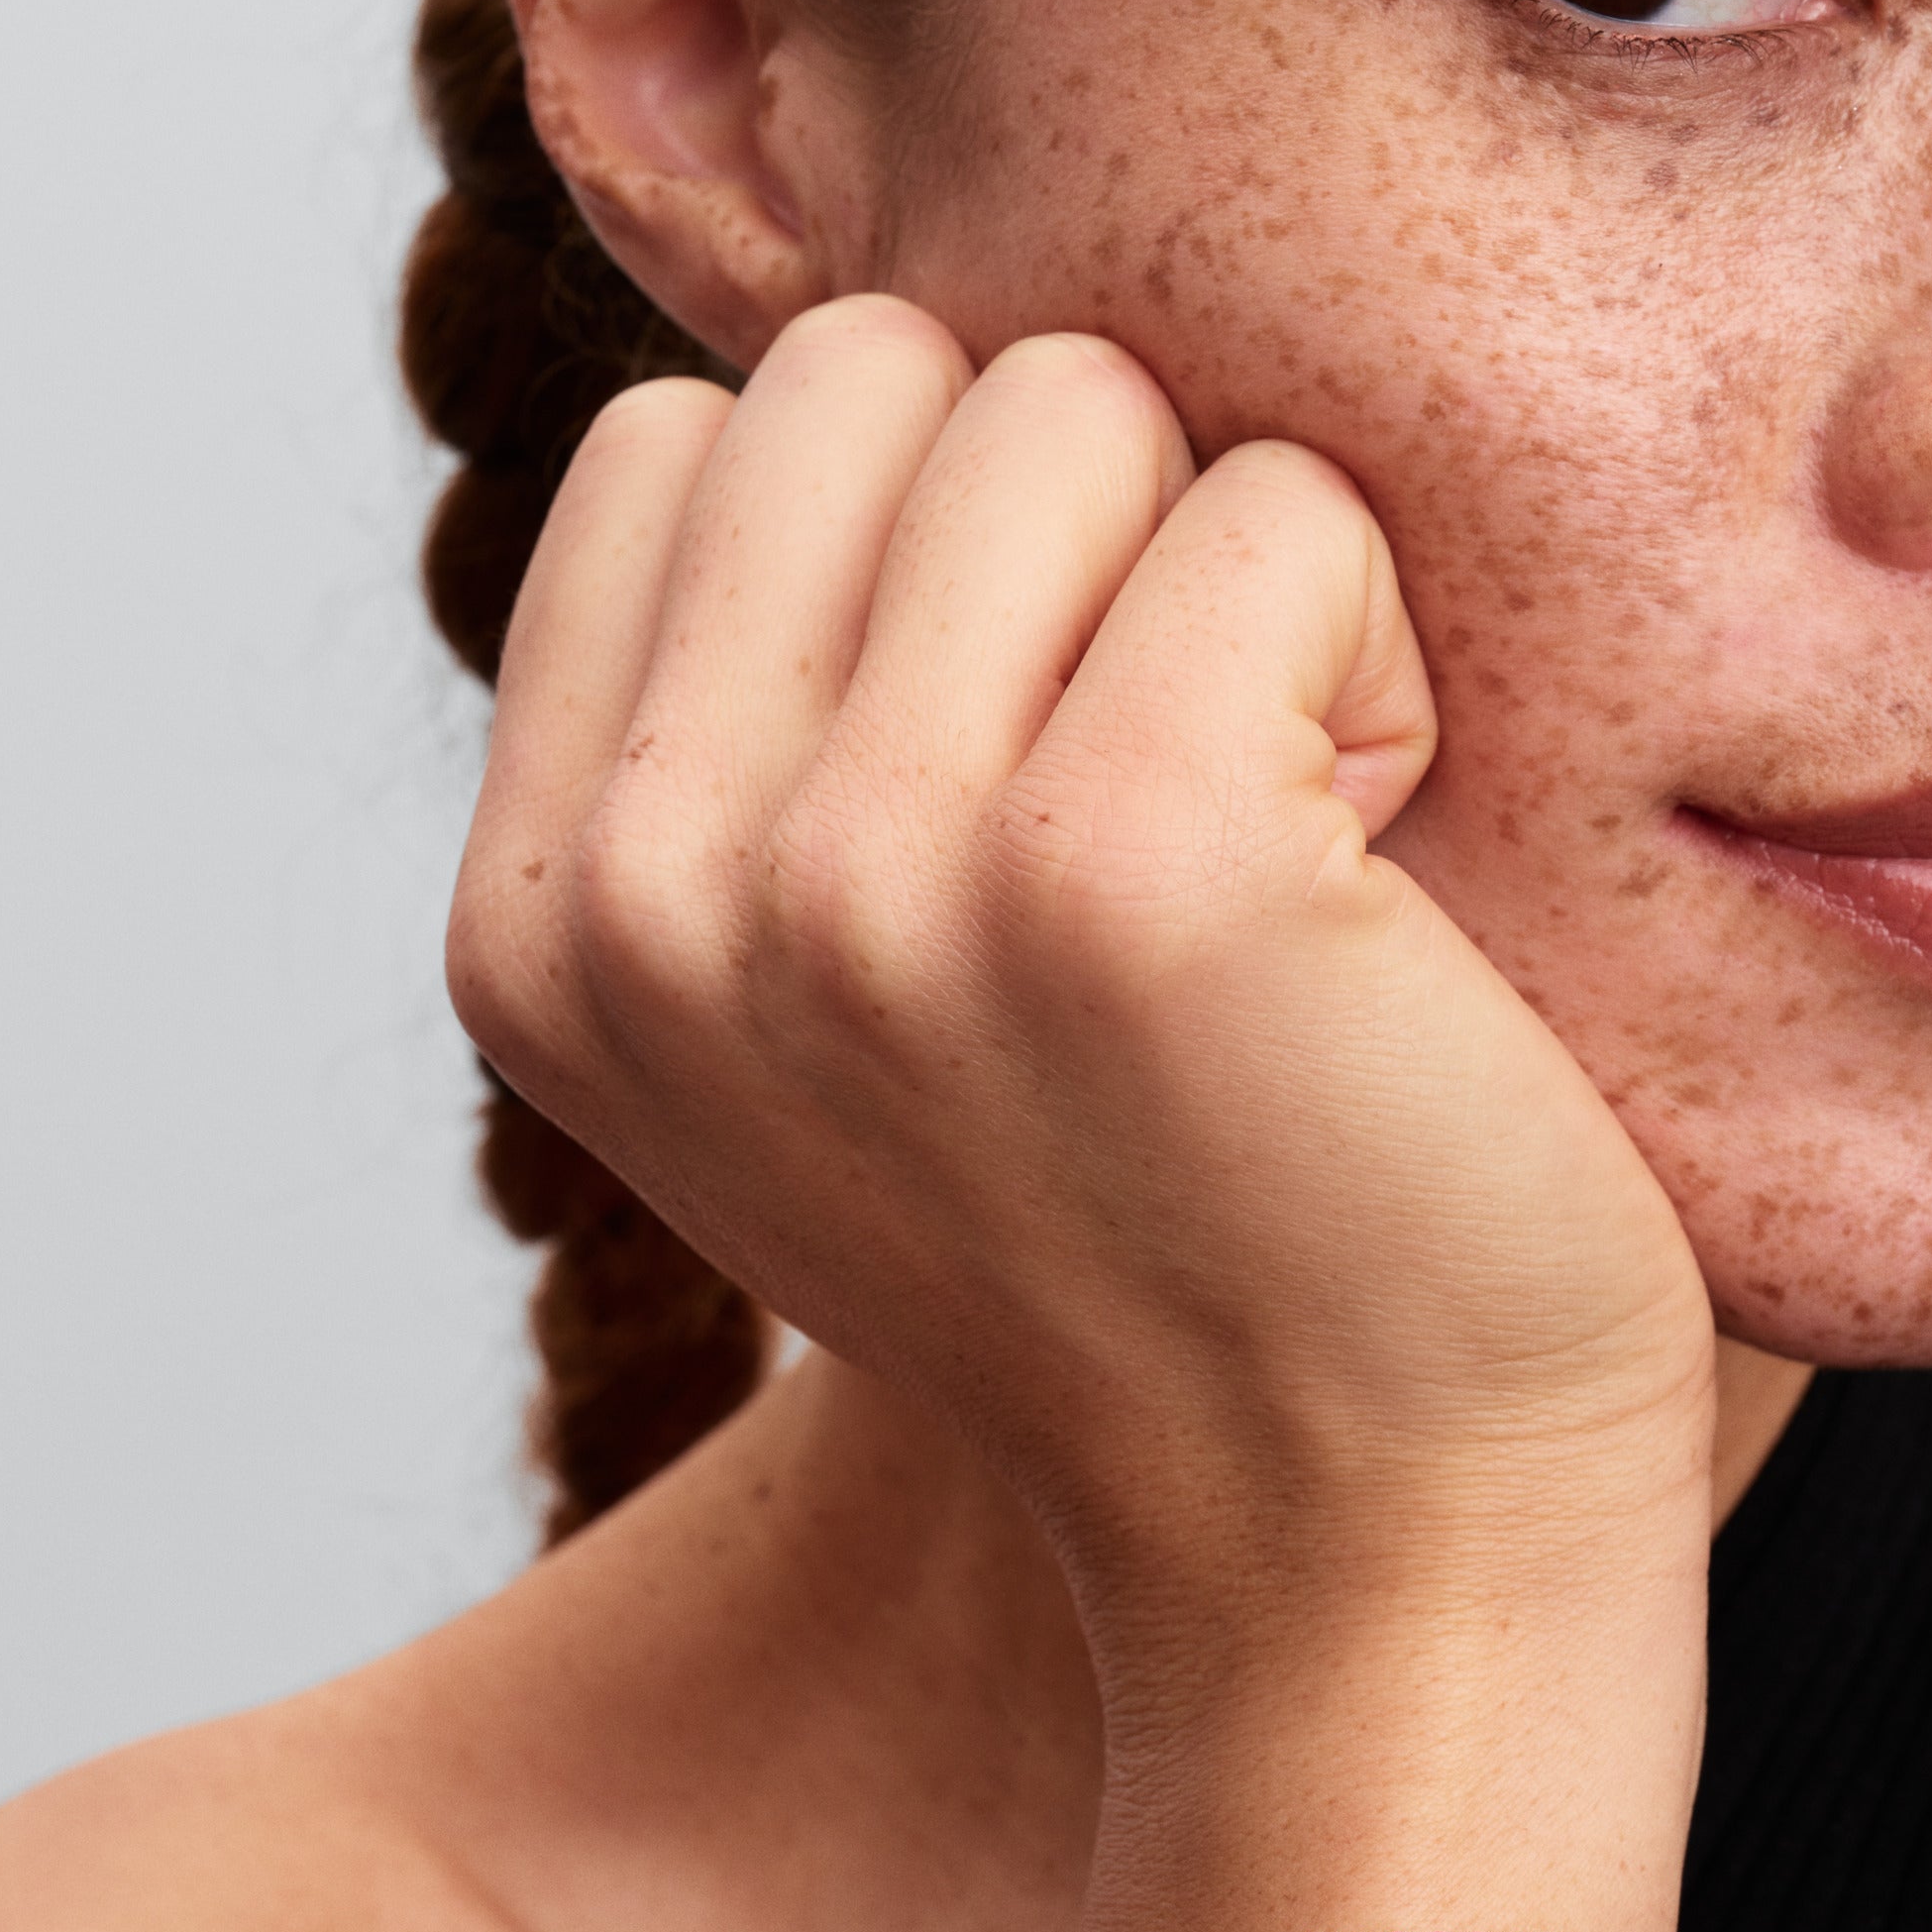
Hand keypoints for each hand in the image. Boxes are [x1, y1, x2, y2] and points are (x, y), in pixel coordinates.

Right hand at [447, 299, 1717, 1771]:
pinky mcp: (1118, 864)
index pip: (699, 441)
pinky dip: (1388, 663)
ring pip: (1079, 403)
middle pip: (877, 367)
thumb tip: (814, 363)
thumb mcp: (832, 1012)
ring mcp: (863, 879)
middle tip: (1167, 821)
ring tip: (1270, 862)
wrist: (1374, 1567)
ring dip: (1234, 591)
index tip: (1016, 815)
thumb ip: (747, 729)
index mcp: (542, 924)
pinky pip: (1284, 511)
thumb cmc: (1174, 1246)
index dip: (923, 563)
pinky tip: (1378, 905)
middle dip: (1070, 530)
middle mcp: (650, 899)